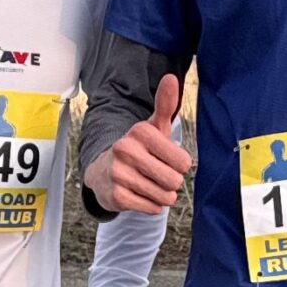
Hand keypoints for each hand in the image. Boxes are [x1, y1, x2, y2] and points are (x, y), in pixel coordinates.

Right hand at [86, 74, 190, 213]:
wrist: (103, 172)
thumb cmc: (138, 149)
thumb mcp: (152, 127)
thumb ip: (165, 105)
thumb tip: (171, 78)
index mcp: (140, 132)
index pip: (183, 161)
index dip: (180, 165)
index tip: (168, 160)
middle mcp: (126, 149)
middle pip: (174, 180)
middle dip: (171, 182)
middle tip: (159, 174)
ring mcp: (119, 173)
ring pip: (164, 196)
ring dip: (163, 195)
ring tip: (150, 184)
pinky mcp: (115, 196)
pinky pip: (151, 208)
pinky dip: (151, 205)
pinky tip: (140, 194)